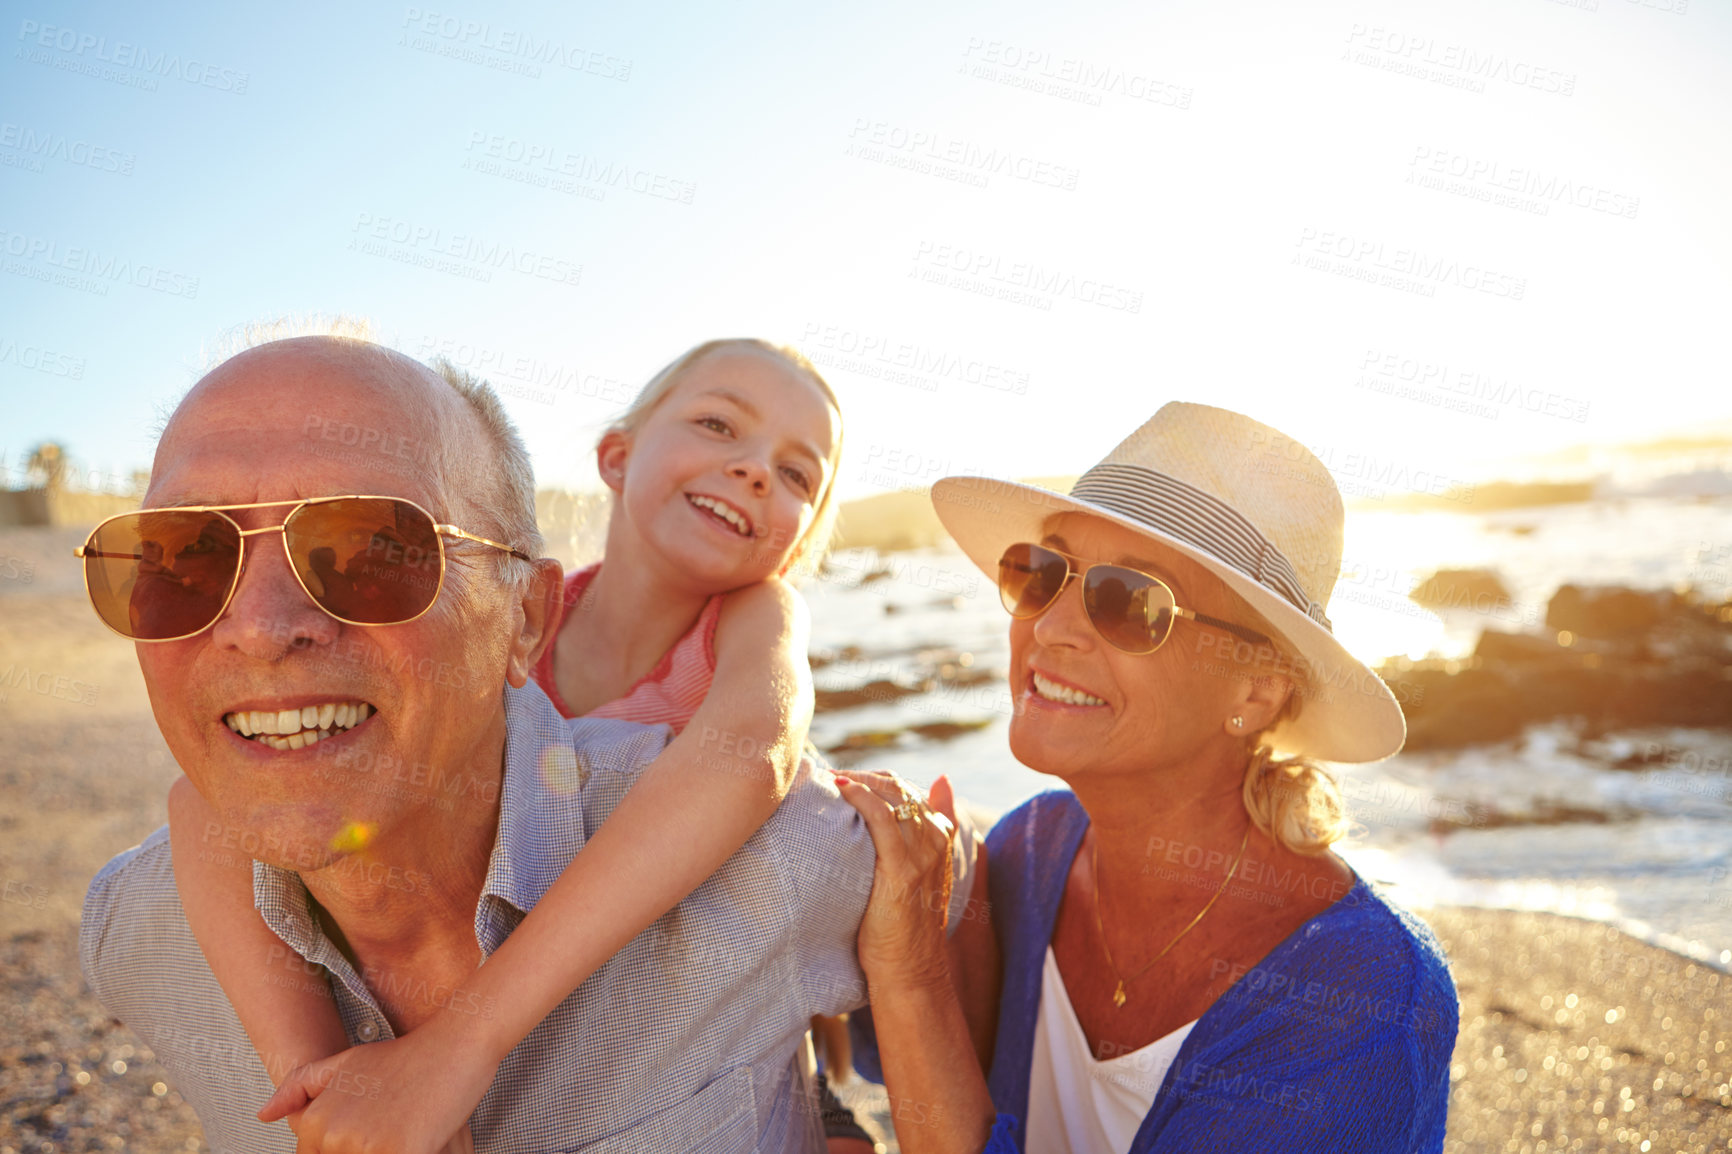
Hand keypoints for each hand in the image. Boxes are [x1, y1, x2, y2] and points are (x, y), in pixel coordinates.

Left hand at [258, 1023, 488, 1153]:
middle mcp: (334, 1135)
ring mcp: (367, 1145)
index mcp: (317, 1121)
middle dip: (371, 1149)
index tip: (377, 1125)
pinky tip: (422, 1139)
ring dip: (390, 1149)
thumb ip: (300, 1088)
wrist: (456, 1043)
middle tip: (396, 1121)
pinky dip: (414, 1152)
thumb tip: (263, 1115)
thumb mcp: (346, 1064)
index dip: (351, 1147)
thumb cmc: (404, 1057)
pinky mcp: (402, 1152)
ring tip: (408, 1126)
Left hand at [834, 770, 957, 994]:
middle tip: (829, 777)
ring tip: (828, 780)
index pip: (909, 789)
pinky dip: (863, 798)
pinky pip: (884, 819)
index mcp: (941, 839)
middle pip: (900, 787)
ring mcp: (922, 854)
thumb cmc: (904, 928)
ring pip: (894, 796)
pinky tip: (841, 790)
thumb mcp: (915, 879)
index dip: (876, 779)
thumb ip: (914, 843)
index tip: (844, 779)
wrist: (910, 971)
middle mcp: (935, 841)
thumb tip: (927, 793)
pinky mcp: (903, 869)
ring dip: (859, 780)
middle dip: (863, 776)